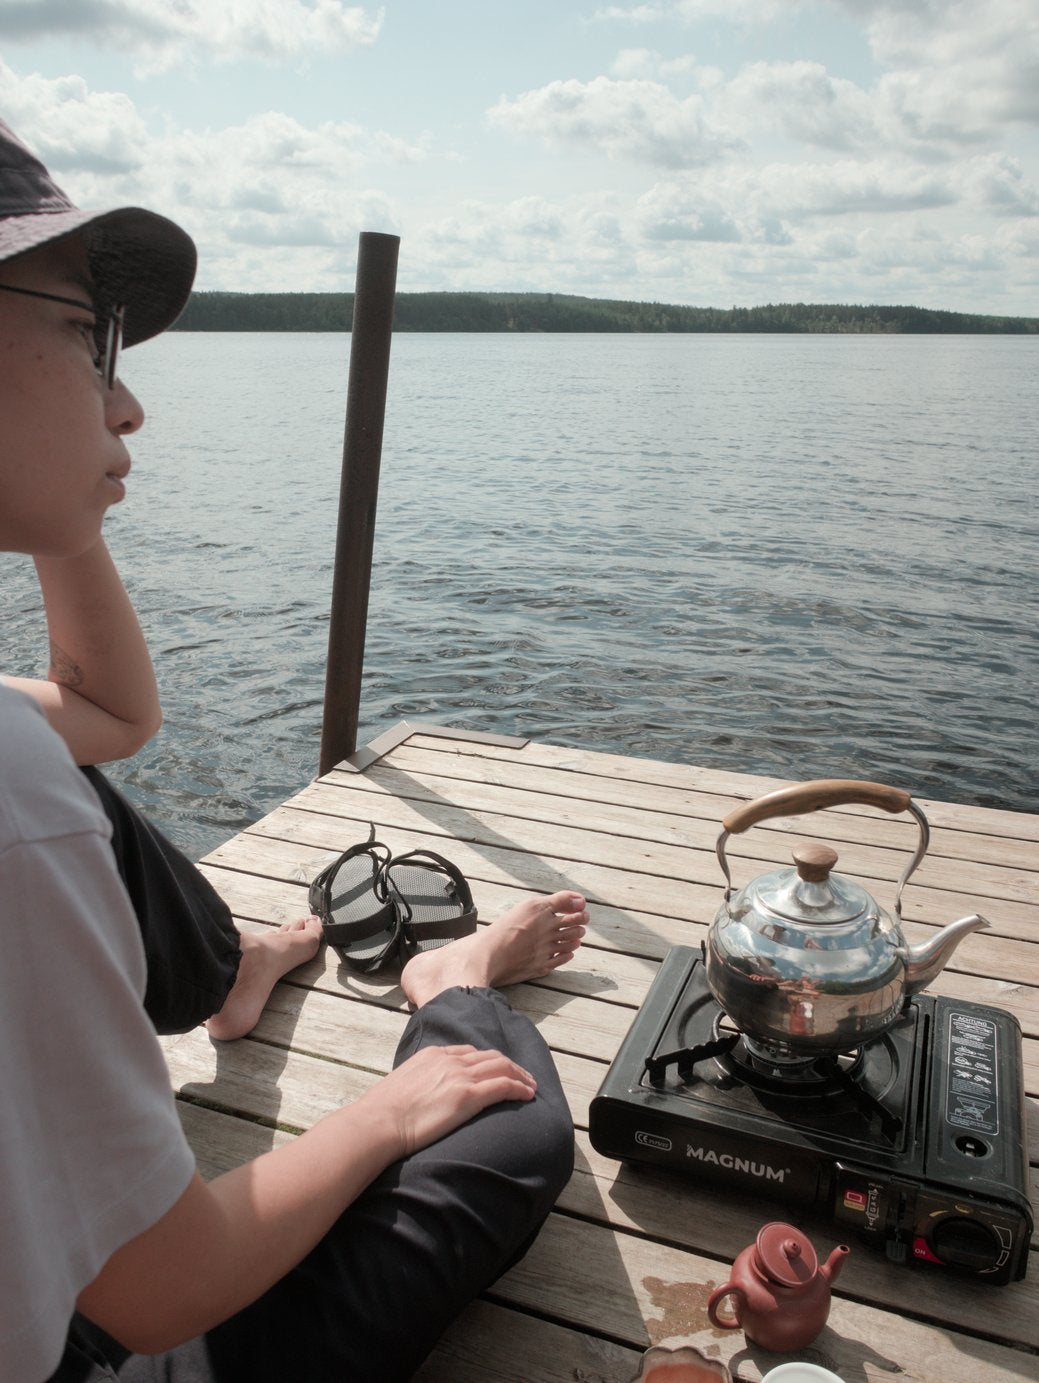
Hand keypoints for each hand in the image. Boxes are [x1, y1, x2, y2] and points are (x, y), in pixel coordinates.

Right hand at [361, 1044, 536, 1157]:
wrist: (379, 1121)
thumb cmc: (383, 1112)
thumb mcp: (401, 1085)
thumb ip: (417, 1084)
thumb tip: (419, 1098)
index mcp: (433, 1054)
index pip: (468, 1052)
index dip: (487, 1060)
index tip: (497, 1069)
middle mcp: (449, 1060)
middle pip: (490, 1057)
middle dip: (510, 1065)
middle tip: (524, 1076)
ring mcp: (459, 1077)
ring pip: (501, 1068)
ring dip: (520, 1076)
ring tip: (531, 1086)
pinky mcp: (467, 1096)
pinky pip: (503, 1086)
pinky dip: (519, 1088)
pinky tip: (528, 1096)